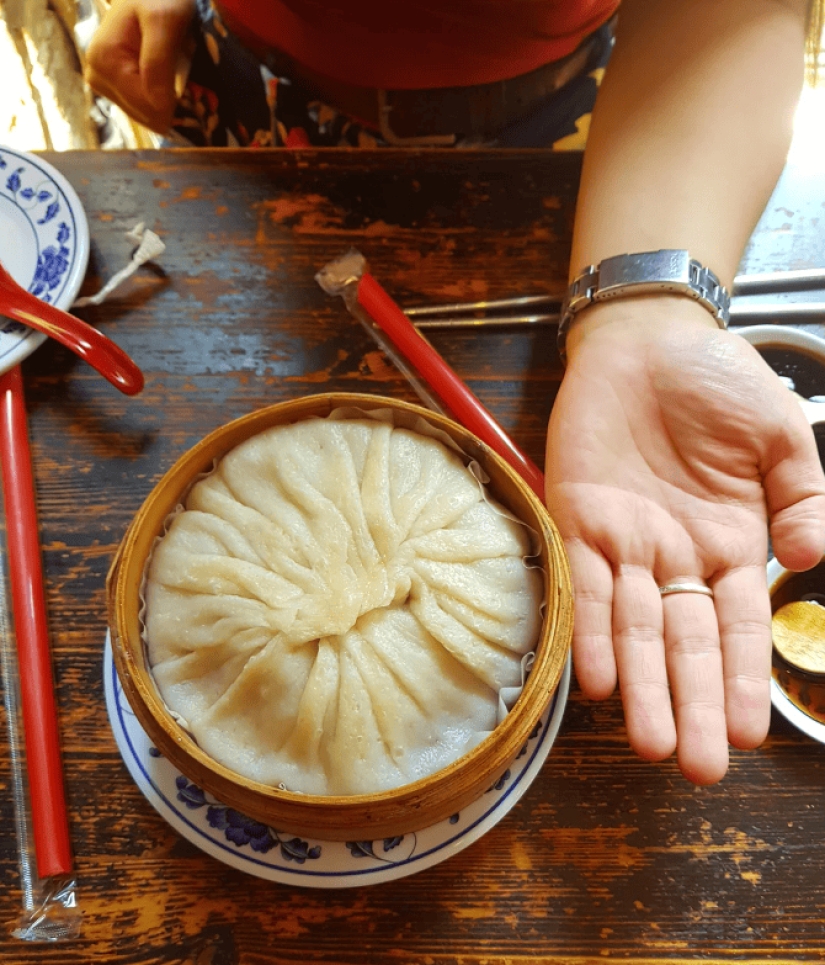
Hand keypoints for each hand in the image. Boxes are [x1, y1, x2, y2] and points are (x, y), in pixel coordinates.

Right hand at [85, 0, 195, 132]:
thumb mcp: (165, 21)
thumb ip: (158, 62)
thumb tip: (158, 107)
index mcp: (103, 62)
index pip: (147, 107)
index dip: (176, 102)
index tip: (196, 87)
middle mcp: (97, 77)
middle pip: (147, 115)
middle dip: (174, 103)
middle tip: (190, 77)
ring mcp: (106, 84)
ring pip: (149, 116)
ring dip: (172, 103)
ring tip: (181, 75)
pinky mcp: (117, 88)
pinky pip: (147, 109)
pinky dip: (165, 101)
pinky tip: (172, 82)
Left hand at [545, 298, 824, 783]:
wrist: (648, 341)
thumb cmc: (718, 382)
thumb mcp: (782, 433)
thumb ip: (804, 493)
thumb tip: (806, 558)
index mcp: (731, 544)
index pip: (738, 628)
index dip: (743, 680)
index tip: (748, 736)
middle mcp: (675, 557)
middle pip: (685, 643)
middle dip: (692, 703)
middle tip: (697, 769)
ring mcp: (624, 543)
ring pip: (632, 628)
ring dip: (641, 684)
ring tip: (650, 742)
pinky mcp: (576, 519)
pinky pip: (580, 582)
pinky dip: (587, 628)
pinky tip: (596, 678)